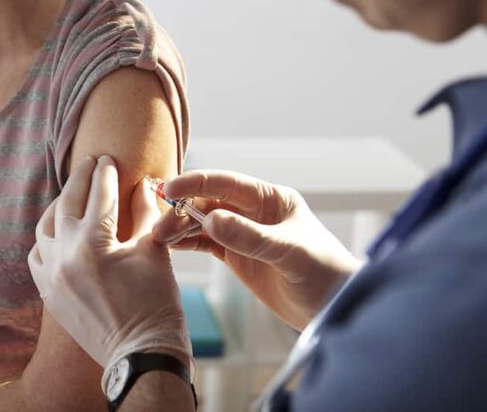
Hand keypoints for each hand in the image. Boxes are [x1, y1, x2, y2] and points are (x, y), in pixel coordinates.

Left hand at [28, 156, 191, 370]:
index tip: (107, 158)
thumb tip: (141, 184)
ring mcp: (51, 275)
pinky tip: (58, 231)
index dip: (105, 173)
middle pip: (67, 203)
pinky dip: (47, 238)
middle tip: (89, 164)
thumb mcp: (154, 252)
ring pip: (45, 227)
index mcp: (94, 243)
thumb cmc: (155, 304)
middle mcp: (64, 255)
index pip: (99, 194)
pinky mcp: (48, 293)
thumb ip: (144, 213)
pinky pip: (37, 255)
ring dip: (59, 206)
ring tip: (72, 194)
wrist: (140, 355)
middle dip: (80, 179)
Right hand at [152, 170, 360, 330]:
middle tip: (160, 226)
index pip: (226, 184)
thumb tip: (210, 219)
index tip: (170, 189)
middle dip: (182, 210)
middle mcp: (255, 212)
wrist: (335, 309)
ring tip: (158, 238)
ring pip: (203, 223)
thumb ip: (250, 236)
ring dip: (181, 227)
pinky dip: (188, 243)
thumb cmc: (325, 273)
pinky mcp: (238, 256)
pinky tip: (171, 245)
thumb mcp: (289, 252)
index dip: (196, 183)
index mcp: (271, 199)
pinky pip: (206, 243)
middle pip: (209, 203)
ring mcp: (244, 233)